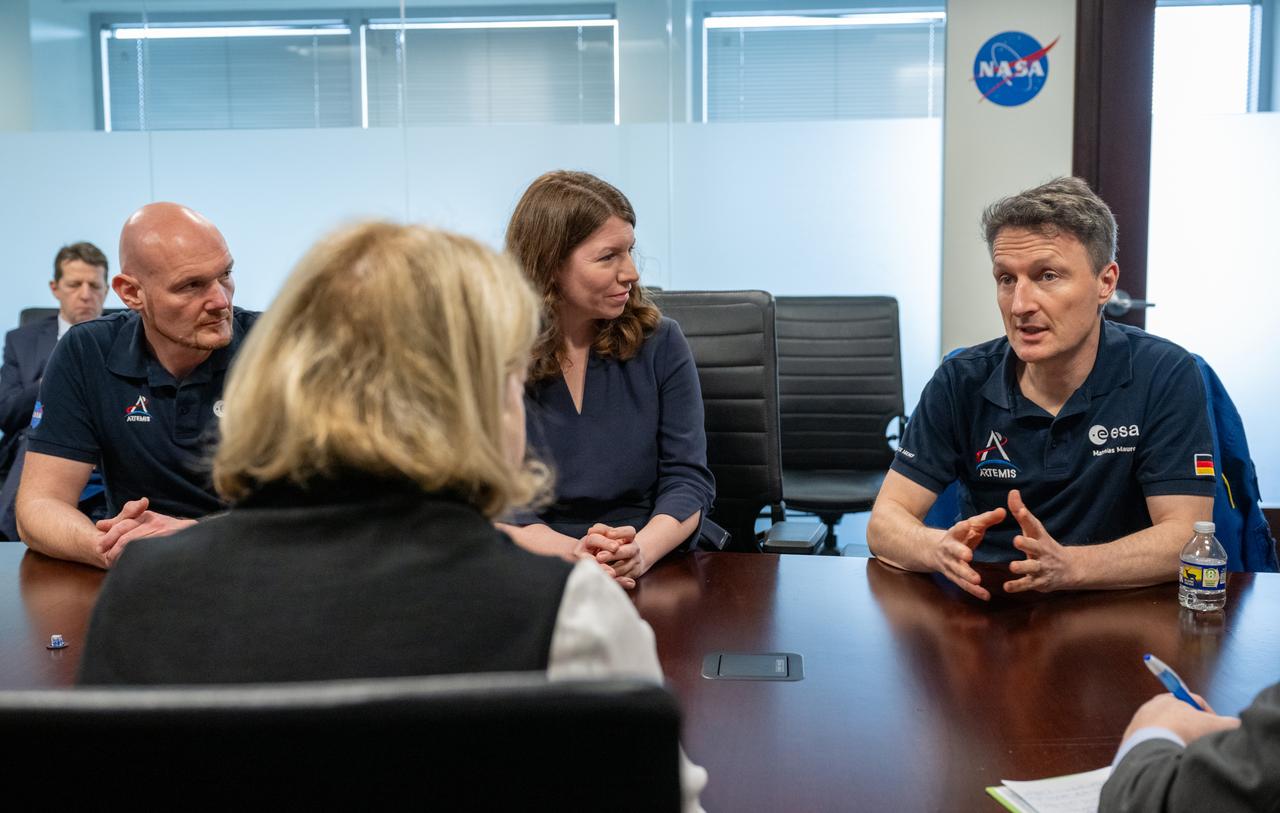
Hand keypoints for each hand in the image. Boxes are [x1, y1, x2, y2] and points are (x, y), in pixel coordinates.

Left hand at [94, 497, 195, 566]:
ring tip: (115, 564)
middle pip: (128, 536)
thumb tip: (99, 525)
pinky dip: (137, 560)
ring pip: (137, 546)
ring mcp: (164, 535)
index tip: (100, 547)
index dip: (110, 537)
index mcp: (149, 517)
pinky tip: (132, 566)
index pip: (124, 525)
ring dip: (123, 556)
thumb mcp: (145, 520)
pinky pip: (148, 554)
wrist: (196, 538)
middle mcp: (157, 524)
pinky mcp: (170, 546)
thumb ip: (122, 520)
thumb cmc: (166, 530)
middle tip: (106, 558)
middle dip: (114, 547)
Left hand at [576, 524, 640, 589]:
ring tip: (599, 570)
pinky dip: (616, 580)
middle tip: (599, 557)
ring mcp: (635, 563)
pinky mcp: (632, 575)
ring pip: (624, 567)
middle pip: (627, 551)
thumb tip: (591, 530)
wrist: (632, 558)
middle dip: (612, 555)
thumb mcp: (611, 535)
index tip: (609, 534)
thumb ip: (601, 530)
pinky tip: (606, 579)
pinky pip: (624, 579)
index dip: (620, 533)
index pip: (630, 532)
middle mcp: (634, 549)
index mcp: (630, 537)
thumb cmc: (616, 544)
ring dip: (612, 569)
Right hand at [933, 507, 1005, 600]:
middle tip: (968, 555)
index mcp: (953, 534)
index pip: (956, 530)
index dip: (961, 528)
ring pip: (957, 571)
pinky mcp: (954, 577)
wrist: (932, 550)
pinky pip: (964, 585)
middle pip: (953, 551)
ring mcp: (950, 565)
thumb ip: (987, 519)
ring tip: (977, 580)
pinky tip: (986, 596)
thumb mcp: (971, 525)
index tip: (966, 524)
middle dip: (960, 553)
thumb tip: (1003, 510)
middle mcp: (949, 550)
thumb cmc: (959, 535)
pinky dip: (974, 591)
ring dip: (966, 576)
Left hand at [1004, 489, 1077, 593]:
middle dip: (1027, 544)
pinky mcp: (1038, 582)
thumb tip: (1012, 491)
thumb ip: (1021, 511)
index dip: (1026, 518)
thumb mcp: (1034, 529)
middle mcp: (1042, 552)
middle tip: (1016, 540)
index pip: (1033, 525)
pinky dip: (1018, 586)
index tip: (1019, 510)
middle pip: (1035, 547)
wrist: (1070, 569)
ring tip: (1012, 566)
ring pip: (1032, 567)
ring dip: (1023, 567)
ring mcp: (1041, 567)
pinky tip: (1006, 587)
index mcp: (1039, 537)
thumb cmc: (1044, 545)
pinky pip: (1027, 585)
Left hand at [1122, 693, 1240, 744]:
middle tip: (1202, 742)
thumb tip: (1238, 725)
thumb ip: (1230, 724)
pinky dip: (1161, 750)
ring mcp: (1138, 723)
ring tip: (1185, 752)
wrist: (1152, 749)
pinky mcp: (1130, 740)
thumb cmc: (1184, 732)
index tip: (1216, 728)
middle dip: (1192, 728)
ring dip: (1175, 740)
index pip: (1193, 703)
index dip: (1209, 715)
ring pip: (1163, 731)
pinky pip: (1150, 745)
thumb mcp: (1215, 726)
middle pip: (1177, 716)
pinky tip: (1170, 759)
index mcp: (1169, 698)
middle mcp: (1150, 707)